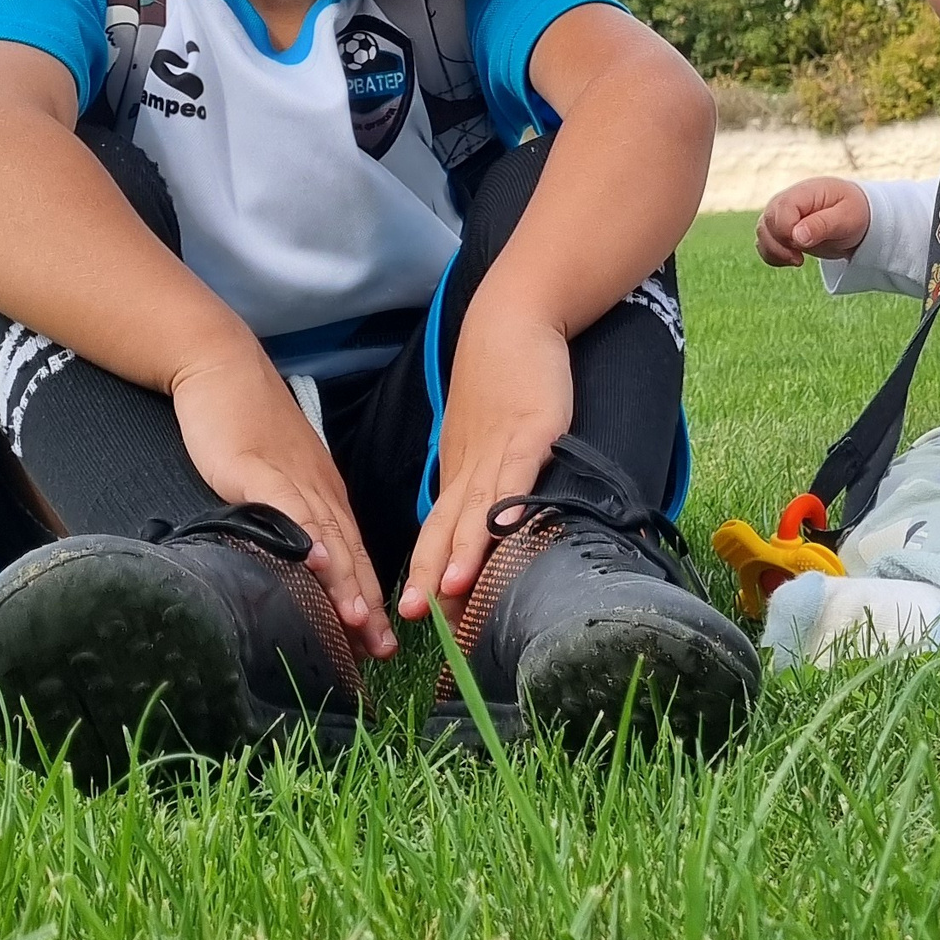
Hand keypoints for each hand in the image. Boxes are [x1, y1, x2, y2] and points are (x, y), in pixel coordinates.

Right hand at [169, 343, 396, 658]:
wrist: (223, 370)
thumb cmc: (249, 427)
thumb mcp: (277, 478)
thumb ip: (290, 517)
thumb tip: (298, 563)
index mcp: (325, 498)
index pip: (356, 557)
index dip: (371, 601)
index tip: (383, 645)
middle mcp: (320, 492)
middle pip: (352, 554)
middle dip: (369, 605)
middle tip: (383, 651)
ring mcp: (292, 480)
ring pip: (328, 536)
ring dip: (345, 581)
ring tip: (359, 622)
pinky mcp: (258, 468)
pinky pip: (286, 507)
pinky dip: (303, 536)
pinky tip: (315, 563)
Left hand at [401, 293, 573, 620]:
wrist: (514, 319)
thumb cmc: (504, 376)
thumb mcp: (487, 432)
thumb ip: (486, 475)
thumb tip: (485, 519)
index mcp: (460, 471)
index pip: (437, 532)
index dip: (423, 573)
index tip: (409, 616)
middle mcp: (470, 467)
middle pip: (444, 529)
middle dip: (427, 577)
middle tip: (410, 621)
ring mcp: (498, 450)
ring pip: (474, 510)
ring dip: (460, 553)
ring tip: (447, 594)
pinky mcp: (530, 432)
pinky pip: (515, 475)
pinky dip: (505, 507)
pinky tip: (501, 534)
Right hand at [756, 176, 872, 266]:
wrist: (859, 216)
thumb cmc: (854, 212)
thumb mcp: (846, 218)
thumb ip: (822, 225)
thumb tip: (796, 236)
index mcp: (804, 192)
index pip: (780, 211)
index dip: (786, 232)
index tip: (804, 245)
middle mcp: (787, 200)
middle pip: (766, 223)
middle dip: (779, 245)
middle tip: (800, 258)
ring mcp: (782, 215)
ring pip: (762, 234)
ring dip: (775, 252)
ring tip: (798, 260)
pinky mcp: (782, 230)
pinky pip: (765, 244)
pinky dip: (773, 256)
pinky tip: (793, 260)